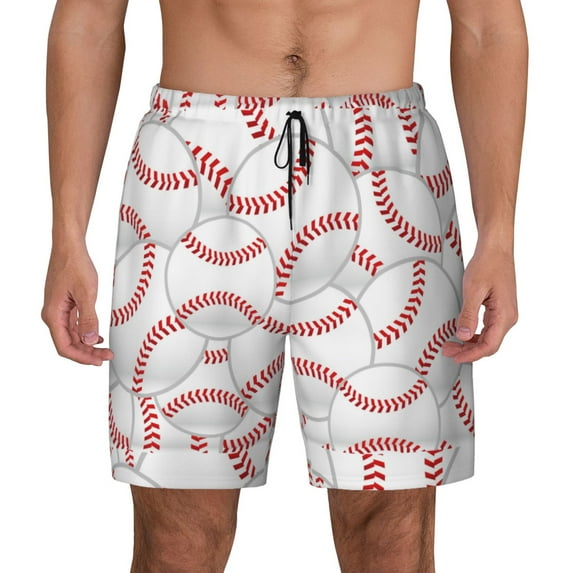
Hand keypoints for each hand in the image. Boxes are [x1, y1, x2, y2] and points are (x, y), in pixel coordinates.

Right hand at [42, 243, 112, 365]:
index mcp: (53, 315)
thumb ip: (88, 318)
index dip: (82, 357)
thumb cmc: (74, 265)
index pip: (65, 346)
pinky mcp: (65, 305)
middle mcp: (53, 315)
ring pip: (72, 335)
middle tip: (105, 356)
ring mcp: (59, 310)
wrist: (69, 247)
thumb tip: (89, 339)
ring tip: (104, 349)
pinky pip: (74, 325)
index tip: (97, 361)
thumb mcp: (86, 293)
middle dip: (87, 353)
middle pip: (69, 343)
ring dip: (88, 344)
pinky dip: (86, 333)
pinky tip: (96, 336)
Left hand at [442, 247, 517, 362]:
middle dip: (468, 350)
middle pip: (488, 344)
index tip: (456, 357)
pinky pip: (487, 328)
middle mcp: (508, 317)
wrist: (496, 248)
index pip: (489, 345)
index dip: (471, 355)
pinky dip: (473, 333)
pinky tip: (462, 333)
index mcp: (504, 315)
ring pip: (487, 337)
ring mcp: (504, 313)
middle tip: (447, 350)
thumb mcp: (473, 290)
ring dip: (470, 343)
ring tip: (451, 344)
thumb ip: (468, 315)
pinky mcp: (499, 308)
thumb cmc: (488, 264)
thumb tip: (462, 335)